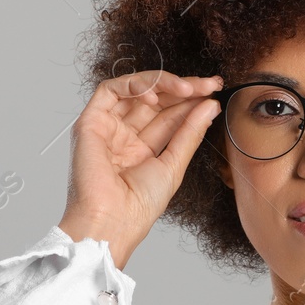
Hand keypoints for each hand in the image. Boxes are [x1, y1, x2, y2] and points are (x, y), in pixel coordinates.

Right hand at [57, 70, 222, 269]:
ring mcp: (108, 127)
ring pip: (136, 90)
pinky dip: (134, 84)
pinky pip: (110, 90)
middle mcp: (125, 135)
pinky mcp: (90, 122)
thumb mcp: (174, 164)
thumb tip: (210, 104)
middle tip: (208, 85)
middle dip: (183, 88)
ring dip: (164, 83)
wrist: (112, 221)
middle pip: (156, 100)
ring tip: (189, 88)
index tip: (214, 92)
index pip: (170, 114)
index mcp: (143, 148)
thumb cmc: (138, 205)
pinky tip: (155, 93)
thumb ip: (190, 132)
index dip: (192, 101)